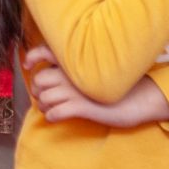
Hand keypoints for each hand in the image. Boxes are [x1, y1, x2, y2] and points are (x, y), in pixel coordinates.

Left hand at [24, 47, 168, 127]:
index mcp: (76, 61)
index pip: (45, 51)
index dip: (32, 57)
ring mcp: (77, 90)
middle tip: (43, 97)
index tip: (28, 66)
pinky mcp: (83, 107)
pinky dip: (52, 116)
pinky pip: (56, 112)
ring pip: (45, 97)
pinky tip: (55, 117)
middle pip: (40, 79)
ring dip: (44, 105)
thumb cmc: (117, 87)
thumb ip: (75, 69)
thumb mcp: (93, 73)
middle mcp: (73, 73)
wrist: (140, 99)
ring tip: (49, 109)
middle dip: (38, 90)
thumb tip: (53, 75)